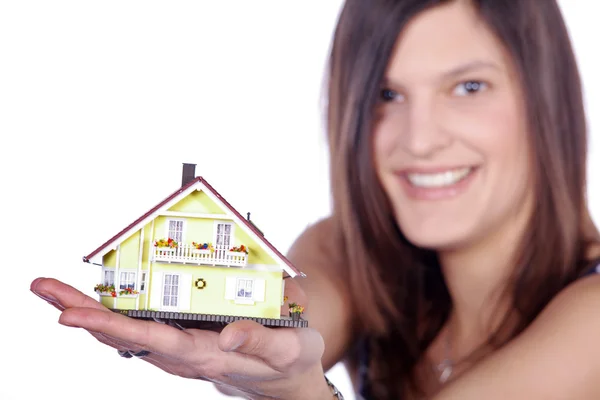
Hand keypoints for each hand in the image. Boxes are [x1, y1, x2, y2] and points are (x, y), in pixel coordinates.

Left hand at [30, 277, 331, 399]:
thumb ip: (262, 341)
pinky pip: (137, 329)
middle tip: (42, 286)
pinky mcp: (180, 342)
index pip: (150, 339)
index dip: (109, 325)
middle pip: (122, 334)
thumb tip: (228, 333)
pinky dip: (110, 313)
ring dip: (87, 310)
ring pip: (124, 333)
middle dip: (80, 310)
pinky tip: (97, 297)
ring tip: (52, 288)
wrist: (286, 381)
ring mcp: (177, 350)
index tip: (71, 314)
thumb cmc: (290, 363)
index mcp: (207, 355)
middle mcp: (182, 355)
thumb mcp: (290, 349)